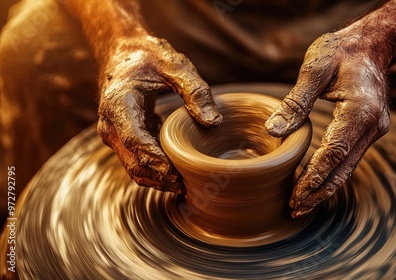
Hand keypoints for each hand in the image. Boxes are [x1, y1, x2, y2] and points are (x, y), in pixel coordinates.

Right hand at [97, 35, 221, 192]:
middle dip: (160, 177)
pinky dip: (155, 172)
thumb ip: (195, 91)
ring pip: (133, 167)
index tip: (177, 173)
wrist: (123, 52)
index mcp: (119, 103)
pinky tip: (179, 175)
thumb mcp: (175, 64)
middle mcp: (110, 124)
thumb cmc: (148, 56)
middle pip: (133, 161)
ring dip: (158, 180)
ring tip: (187, 185)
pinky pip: (136, 162)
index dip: (155, 160)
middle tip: (190, 185)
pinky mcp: (122, 139)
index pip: (134, 140)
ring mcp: (114, 134)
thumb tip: (213, 123)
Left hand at [265, 31, 389, 217]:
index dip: (313, 178)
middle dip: (318, 193)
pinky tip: (315, 183)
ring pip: (348, 168)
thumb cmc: (341, 51)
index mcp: (361, 111)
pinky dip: (332, 173)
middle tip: (295, 209)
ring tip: (302, 204)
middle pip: (343, 170)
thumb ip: (295, 102)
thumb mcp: (315, 68)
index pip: (334, 154)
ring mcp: (374, 130)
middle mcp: (373, 126)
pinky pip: (349, 158)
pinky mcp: (369, 130)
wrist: (372, 44)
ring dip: (325, 188)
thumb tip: (273, 131)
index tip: (295, 196)